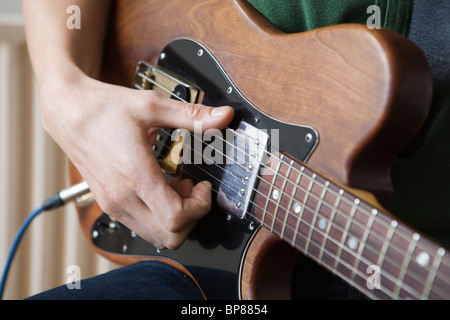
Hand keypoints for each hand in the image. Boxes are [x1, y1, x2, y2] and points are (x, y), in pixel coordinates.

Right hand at [40, 70, 233, 249]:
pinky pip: (142, 227)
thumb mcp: (152, 107)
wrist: (69, 112)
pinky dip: (159, 217)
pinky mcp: (109, 205)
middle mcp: (122, 198)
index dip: (200, 207)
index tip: (203, 187)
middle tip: (193, 190)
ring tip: (177, 188)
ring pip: (156, 237)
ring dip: (176, 219)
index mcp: (135, 175)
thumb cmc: (105, 109)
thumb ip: (192, 116)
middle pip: (170, 237)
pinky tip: (161, 189)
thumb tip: (223, 117)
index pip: (176, 218)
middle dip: (192, 217)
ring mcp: (113, 205)